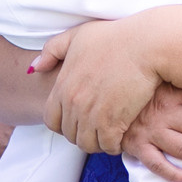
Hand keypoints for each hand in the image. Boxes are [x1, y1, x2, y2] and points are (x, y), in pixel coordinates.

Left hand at [35, 17, 164, 154]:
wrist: (146, 45)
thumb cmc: (116, 36)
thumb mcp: (78, 35)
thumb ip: (53, 49)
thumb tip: (34, 68)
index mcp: (63, 85)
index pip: (50, 119)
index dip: (63, 124)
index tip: (78, 120)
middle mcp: (73, 103)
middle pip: (69, 134)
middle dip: (81, 133)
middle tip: (96, 128)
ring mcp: (92, 115)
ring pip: (87, 144)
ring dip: (97, 142)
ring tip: (108, 134)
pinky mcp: (113, 123)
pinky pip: (107, 146)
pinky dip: (113, 145)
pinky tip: (121, 136)